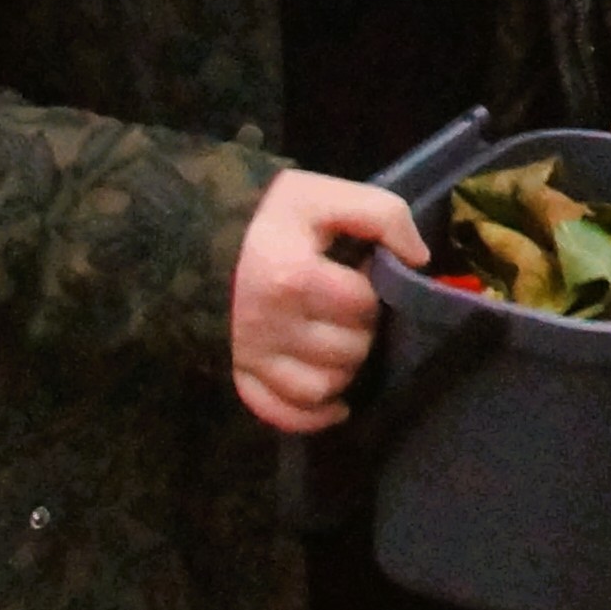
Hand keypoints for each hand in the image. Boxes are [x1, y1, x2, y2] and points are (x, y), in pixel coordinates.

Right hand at [231, 170, 429, 434]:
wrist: (192, 233)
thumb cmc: (265, 214)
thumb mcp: (322, 195)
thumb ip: (381, 214)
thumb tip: (418, 258)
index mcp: (291, 278)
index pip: (362, 304)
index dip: (371, 289)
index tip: (359, 274)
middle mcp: (268, 326)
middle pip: (349, 350)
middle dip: (363, 329)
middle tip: (351, 309)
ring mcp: (250, 356)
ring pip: (323, 387)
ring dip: (345, 369)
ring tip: (341, 341)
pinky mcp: (239, 374)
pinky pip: (281, 413)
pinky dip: (313, 413)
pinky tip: (336, 399)